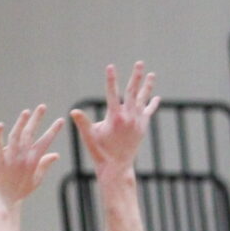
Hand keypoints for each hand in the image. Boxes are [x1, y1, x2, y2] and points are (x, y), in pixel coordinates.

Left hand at [0, 104, 64, 205]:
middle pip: (30, 134)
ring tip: (26, 112)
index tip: (60, 120)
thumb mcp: (36, 180)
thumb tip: (56, 154)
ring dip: (21, 123)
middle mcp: (23, 157)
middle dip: (37, 119)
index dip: (53, 130)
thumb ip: (45, 165)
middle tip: (42, 106)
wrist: (3, 203)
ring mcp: (10, 158)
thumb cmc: (19, 192)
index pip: (45, 142)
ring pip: (16, 136)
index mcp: (33, 161)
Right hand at [70, 61, 158, 176]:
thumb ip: (83, 122)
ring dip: (147, 86)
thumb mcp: (89, 137)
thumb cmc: (100, 152)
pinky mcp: (142, 127)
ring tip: (152, 74)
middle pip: (133, 92)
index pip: (112, 93)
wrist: (117, 167)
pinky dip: (152, 104)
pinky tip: (156, 97)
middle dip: (136, 76)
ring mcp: (138, 122)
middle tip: (139, 63)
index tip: (110, 66)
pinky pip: (148, 112)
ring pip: (143, 100)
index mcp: (115, 117)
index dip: (111, 79)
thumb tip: (73, 111)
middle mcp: (129, 117)